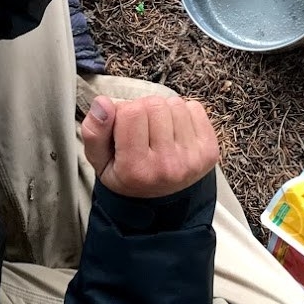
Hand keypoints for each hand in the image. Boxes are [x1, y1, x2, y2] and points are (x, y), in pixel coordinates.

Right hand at [81, 95, 220, 199]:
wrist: (160, 200)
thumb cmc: (128, 175)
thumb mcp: (99, 161)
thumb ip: (94, 132)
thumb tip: (103, 103)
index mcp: (136, 169)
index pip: (130, 112)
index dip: (122, 113)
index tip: (123, 129)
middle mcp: (166, 166)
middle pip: (154, 104)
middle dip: (144, 111)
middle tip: (141, 131)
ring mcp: (192, 159)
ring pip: (175, 104)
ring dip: (163, 112)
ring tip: (158, 132)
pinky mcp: (209, 151)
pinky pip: (195, 107)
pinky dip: (183, 114)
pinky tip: (175, 132)